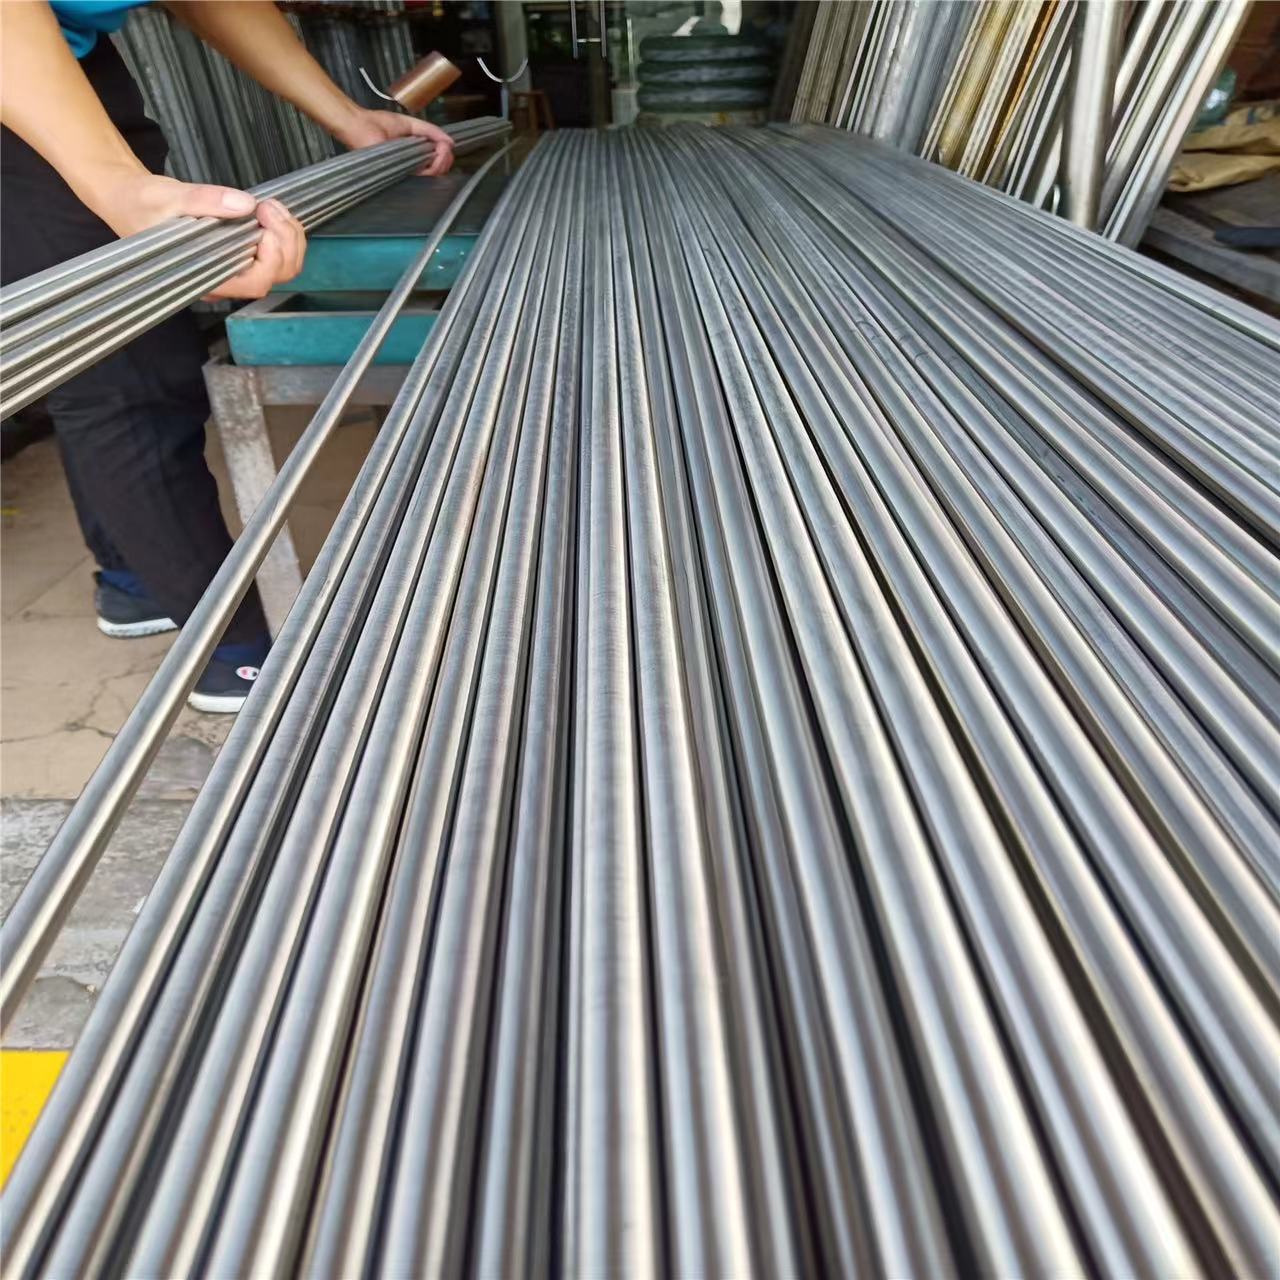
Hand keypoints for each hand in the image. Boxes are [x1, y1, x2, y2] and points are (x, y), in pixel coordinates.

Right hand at [84, 170, 306, 299]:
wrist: (127, 200)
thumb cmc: (141, 204)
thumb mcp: (168, 197)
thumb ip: (205, 200)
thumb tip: (245, 204)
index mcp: (205, 277)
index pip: (254, 282)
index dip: (271, 256)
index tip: (262, 219)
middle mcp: (224, 280)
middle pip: (276, 276)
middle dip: (285, 240)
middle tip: (269, 206)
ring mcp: (233, 270)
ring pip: (282, 267)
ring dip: (288, 237)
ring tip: (272, 206)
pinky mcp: (238, 256)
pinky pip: (275, 255)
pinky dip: (283, 234)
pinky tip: (271, 212)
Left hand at [331, 108, 453, 175]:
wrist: (359, 126)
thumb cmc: (378, 123)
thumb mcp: (410, 124)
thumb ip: (430, 131)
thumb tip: (450, 142)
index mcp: (414, 153)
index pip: (437, 161)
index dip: (446, 155)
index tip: (447, 145)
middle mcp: (412, 165)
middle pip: (440, 170)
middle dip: (447, 159)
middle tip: (444, 149)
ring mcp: (407, 171)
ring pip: (435, 174)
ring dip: (443, 161)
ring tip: (440, 151)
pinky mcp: (402, 174)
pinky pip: (425, 175)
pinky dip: (435, 165)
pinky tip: (435, 155)